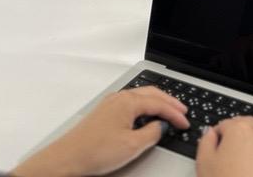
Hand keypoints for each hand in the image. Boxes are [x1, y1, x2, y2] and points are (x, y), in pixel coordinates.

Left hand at [13, 86, 188, 176]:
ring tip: (169, 111)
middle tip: (183, 111)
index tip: (185, 123)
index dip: (175, 113)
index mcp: (129, 101)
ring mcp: (111, 103)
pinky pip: (131, 102)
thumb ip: (152, 133)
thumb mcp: (132, 145)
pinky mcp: (105, 112)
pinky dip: (145, 105)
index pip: (160, 104)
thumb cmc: (95, 151)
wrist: (67, 158)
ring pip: (141, 96)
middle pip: (152, 93)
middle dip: (169, 102)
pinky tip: (146, 114)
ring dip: (157, 102)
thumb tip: (161, 126)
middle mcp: (120, 97)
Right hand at [196, 117, 252, 176]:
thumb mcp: (204, 162)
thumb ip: (205, 142)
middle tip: (230, 142)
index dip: (218, 133)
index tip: (215, 140)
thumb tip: (209, 133)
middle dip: (238, 129)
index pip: (225, 124)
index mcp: (237, 130)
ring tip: (251, 142)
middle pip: (247, 123)